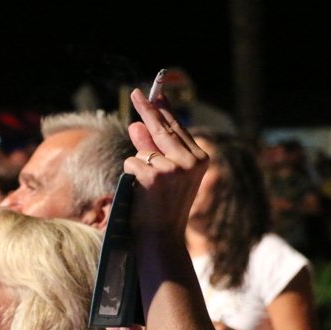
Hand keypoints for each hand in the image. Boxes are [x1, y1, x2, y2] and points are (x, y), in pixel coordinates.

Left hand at [122, 89, 210, 237]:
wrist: (161, 237)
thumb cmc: (162, 207)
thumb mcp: (162, 175)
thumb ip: (153, 150)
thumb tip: (135, 125)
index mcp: (200, 159)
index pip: (178, 128)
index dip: (164, 110)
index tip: (156, 93)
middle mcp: (191, 161)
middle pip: (162, 128)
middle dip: (147, 109)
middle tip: (135, 92)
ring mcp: (174, 168)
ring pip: (143, 150)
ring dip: (138, 164)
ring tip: (147, 188)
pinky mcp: (155, 176)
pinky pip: (132, 162)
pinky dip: (130, 175)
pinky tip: (140, 192)